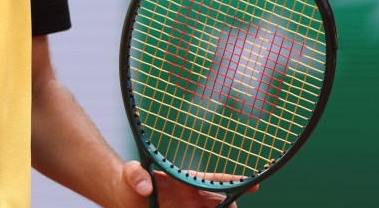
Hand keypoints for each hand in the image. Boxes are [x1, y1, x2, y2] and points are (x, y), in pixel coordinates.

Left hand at [116, 161, 256, 207]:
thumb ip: (135, 174)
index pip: (214, 181)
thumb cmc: (129, 182)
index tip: (253, 184)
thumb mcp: (129, 174)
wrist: (124, 198)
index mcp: (186, 181)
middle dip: (231, 207)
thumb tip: (145, 186)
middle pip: (223, 203)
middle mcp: (194, 197)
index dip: (233, 182)